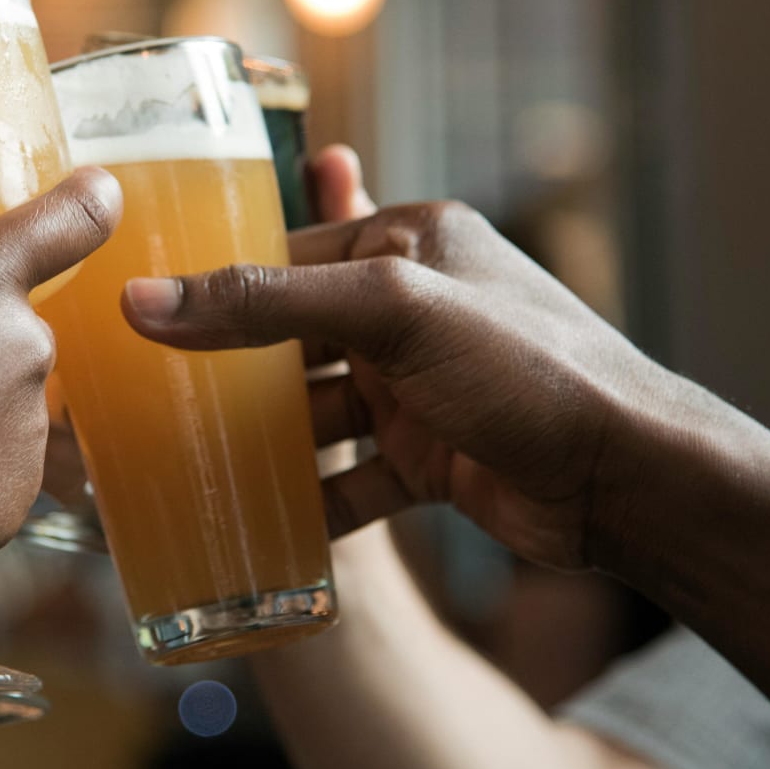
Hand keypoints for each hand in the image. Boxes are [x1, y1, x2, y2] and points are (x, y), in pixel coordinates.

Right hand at [120, 177, 685, 569]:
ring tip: (184, 466)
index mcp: (410, 241)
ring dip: (264, 443)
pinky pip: (351, 477)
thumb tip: (144, 301)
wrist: (631, 481)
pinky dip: (310, 502)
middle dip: (229, 370)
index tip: (138, 315)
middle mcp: (414, 309)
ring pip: (317, 411)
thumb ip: (267, 304)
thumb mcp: (389, 312)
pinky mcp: (434, 458)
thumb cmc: (528, 369)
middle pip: (294, 336)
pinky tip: (258, 527)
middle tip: (145, 398)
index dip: (216, 282)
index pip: (288, 252)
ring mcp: (423, 388)